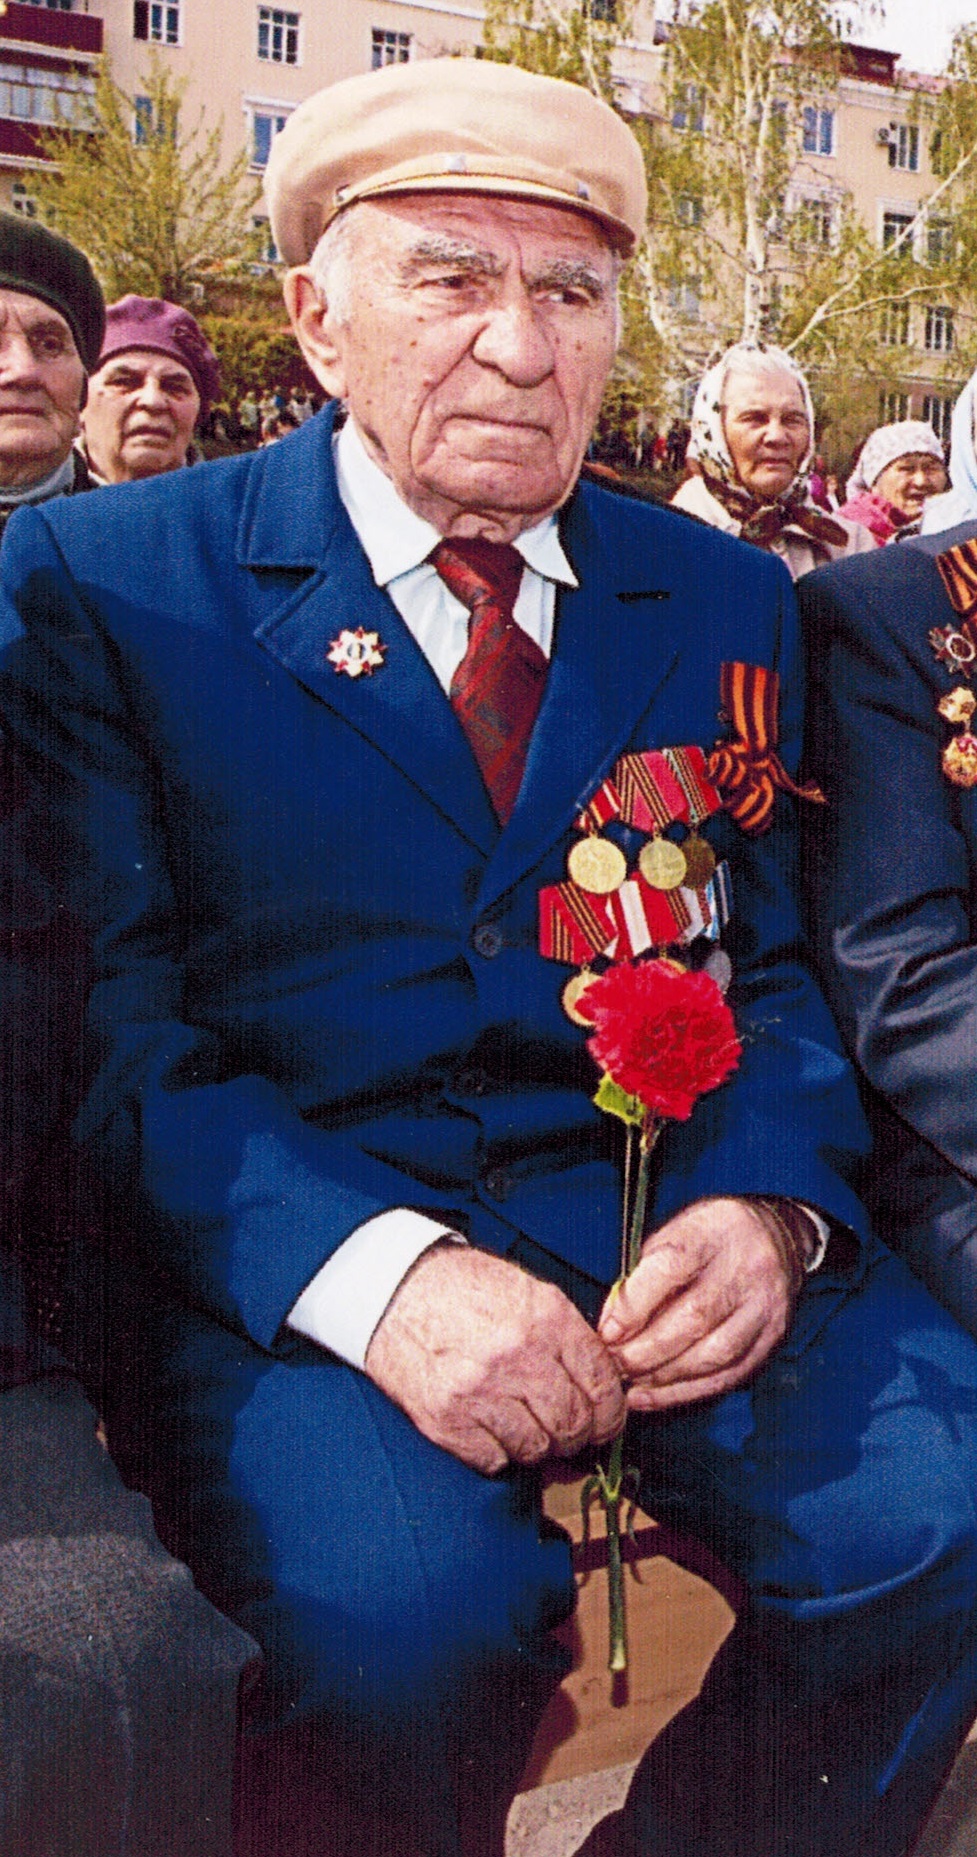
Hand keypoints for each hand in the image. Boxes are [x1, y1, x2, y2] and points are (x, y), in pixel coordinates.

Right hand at [365, 1244, 625, 1474]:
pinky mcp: (447, 1419)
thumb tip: (605, 1391)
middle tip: (567, 1431)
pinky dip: (496, 1452)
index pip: (602, 1386)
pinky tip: (489, 1427)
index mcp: (547, 1319)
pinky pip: (493, 1461)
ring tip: (523, 1423)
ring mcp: (479, 1391)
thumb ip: (571, 1340)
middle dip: (577, 1435)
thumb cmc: (465, 1290)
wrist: (395, 1291)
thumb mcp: (530, 1294)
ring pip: (535, 1448)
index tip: (605, 1421)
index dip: (611, 1413)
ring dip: (535, 1444)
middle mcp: (517, 1356)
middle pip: (573, 1425)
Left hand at [597, 1196, 795, 1410]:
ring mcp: (765, 1306)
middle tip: (614, 1365)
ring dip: (665, 1377)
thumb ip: (640, 1278)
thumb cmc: (707, 1239)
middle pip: (695, 1319)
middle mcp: (746, 1268)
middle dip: (646, 1351)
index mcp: (713, 1232)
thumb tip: (611, 1328)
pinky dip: (687, 1392)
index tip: (608, 1333)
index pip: (671, 1268)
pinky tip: (655, 1395)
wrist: (773, 1238)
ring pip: (714, 1355)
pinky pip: (729, 1376)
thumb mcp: (671, 1236)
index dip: (635, 1306)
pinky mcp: (773, 1337)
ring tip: (631, 1383)